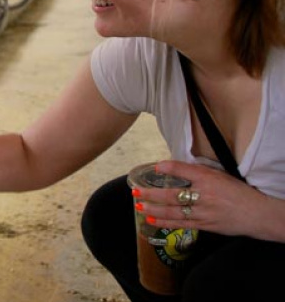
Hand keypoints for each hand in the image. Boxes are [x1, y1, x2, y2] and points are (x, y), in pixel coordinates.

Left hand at [134, 160, 267, 237]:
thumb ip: (198, 172)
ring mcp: (203, 212)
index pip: (186, 170)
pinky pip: (181, 224)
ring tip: (138, 206)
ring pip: (173, 212)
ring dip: (153, 210)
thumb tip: (173, 167)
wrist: (256, 214)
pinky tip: (151, 221)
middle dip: (151, 194)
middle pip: (173, 195)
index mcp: (209, 179)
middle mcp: (204, 195)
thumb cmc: (236, 191)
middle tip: (135, 191)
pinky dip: (165, 222)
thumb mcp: (219, 175)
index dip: (170, 168)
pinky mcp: (204, 225)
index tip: (156, 166)